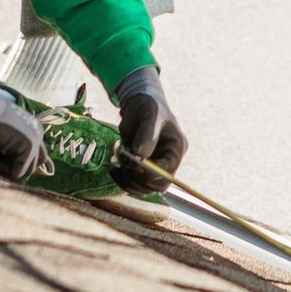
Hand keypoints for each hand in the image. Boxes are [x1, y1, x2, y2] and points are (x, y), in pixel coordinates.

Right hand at [0, 65, 44, 179]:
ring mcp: (35, 141)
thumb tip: (16, 172)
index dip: (16, 163)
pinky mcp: (28, 148)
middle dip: (12, 167)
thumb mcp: (0, 137)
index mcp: (34, 129)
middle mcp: (38, 134)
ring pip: (23, 173)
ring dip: (4, 167)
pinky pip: (14, 173)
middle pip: (32, 168)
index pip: (35, 158)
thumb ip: (12, 150)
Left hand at [112, 66, 186, 194]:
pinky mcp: (141, 168)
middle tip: (124, 164)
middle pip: (158, 185)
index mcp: (176, 148)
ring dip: (128, 179)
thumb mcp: (150, 114)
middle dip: (139, 178)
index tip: (135, 163)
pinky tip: (114, 169)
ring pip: (144, 188)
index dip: (152, 172)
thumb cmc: (148, 105)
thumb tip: (141, 154)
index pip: (168, 171)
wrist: (138, 103)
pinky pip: (133, 184)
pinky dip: (122, 180)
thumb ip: (147, 133)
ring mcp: (155, 166)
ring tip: (118, 158)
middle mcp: (168, 161)